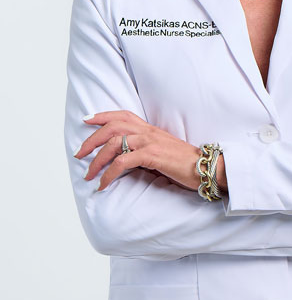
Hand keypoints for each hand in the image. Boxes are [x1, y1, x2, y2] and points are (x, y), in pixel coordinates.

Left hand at [74, 110, 201, 191]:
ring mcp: (150, 142)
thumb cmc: (185, 163)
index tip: (87, 120)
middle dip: (91, 140)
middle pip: (112, 127)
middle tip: (79, 154)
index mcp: (150, 129)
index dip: (102, 115)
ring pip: (114, 144)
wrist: (206, 167)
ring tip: (89, 174)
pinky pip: (123, 162)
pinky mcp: (152, 156)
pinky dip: (109, 174)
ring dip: (97, 160)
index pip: (122, 115)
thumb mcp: (163, 150)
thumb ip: (146, 149)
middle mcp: (148, 131)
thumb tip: (127, 157)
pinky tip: (103, 184)